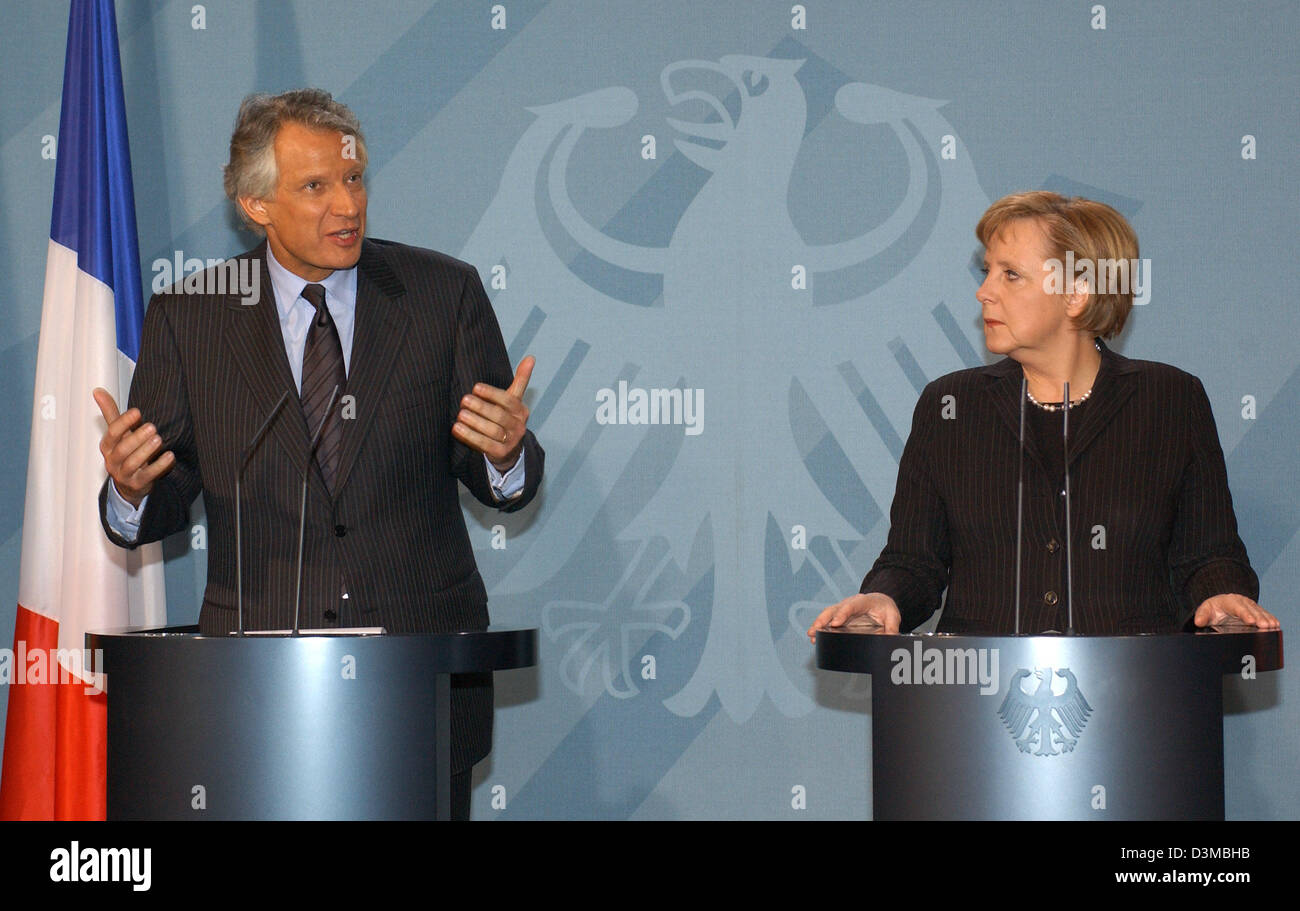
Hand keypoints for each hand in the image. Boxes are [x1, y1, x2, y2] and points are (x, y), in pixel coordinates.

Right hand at [93, 387, 174, 506]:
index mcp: (107, 446)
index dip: (123, 422)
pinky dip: (159, 466)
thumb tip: (98, 391)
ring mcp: (124, 474)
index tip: (137, 412)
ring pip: (132, 463)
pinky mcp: (137, 484)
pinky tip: (169, 456)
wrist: (128, 483)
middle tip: (152, 427)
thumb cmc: (125, 452)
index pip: (112, 433)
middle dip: (136, 437)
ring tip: (158, 439)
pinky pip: (148, 476)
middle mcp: (113, 460)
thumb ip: (111, 413)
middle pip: (122, 449)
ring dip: (146, 451)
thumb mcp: (118, 433)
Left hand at [452, 356, 534, 471]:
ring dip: (474, 422)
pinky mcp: (500, 453)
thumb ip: (521, 380)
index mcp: (521, 411)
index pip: (508, 400)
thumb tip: (530, 357)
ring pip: (492, 431)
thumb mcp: (513, 400)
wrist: (509, 449)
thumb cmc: (506, 418)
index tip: (476, 387)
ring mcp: (511, 441)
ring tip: (460, 415)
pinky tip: (457, 429)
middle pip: (499, 416)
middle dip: (481, 407)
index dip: (492, 394)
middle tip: (464, 400)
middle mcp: (518, 426)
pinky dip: (470, 437)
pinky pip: (485, 445)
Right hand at [807, 592, 901, 641]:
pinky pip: (828, 620)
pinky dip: (820, 628)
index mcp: (863, 601)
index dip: (842, 614)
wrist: (880, 602)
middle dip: (824, 619)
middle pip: (834, 609)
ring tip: (811, 635)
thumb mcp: (893, 616)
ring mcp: (843, 609)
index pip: (851, 606)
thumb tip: (889, 639)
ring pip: (828, 614)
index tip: (835, 623)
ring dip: (818, 624)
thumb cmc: (885, 608)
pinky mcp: (840, 616)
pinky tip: (814, 637)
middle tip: (816, 629)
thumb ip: (892, 628)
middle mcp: (850, 603)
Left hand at [1192, 594, 1279, 629]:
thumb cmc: (1213, 608)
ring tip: (1273, 626)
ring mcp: (1251, 606)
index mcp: (1229, 601)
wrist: (1221, 604)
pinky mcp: (1256, 611)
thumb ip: (1201, 615)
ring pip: (1260, 612)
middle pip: (1252, 610)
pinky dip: (1270, 619)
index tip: (1251, 621)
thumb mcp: (1205, 610)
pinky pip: (1264, 614)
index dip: (1245, 614)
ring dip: (1267, 619)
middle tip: (1265, 626)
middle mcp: (1242, 602)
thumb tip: (1198, 622)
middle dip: (1259, 618)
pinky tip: (1275, 625)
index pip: (1238, 608)